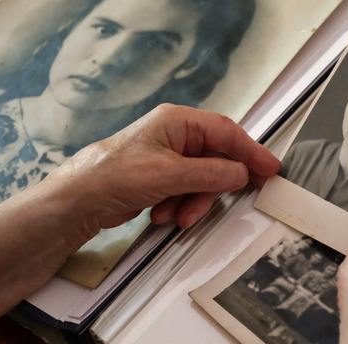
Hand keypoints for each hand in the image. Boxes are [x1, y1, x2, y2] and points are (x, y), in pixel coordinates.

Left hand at [44, 104, 279, 239]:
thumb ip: (211, 175)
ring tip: (176, 217)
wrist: (76, 201)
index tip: (271, 169)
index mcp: (178, 122)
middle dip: (214, 187)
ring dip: (193, 203)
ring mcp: (167, 159)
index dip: (252, 151)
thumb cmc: (114, 175)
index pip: (227, 133)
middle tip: (235, 201)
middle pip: (216, 160)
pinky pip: (185, 193)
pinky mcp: (160, 179)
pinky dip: (179, 207)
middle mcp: (175, 136)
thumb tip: (242, 174)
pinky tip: (161, 215)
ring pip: (202, 182)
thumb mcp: (170, 175)